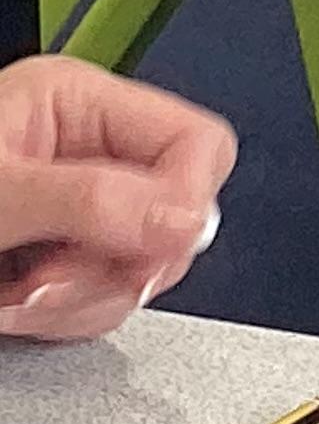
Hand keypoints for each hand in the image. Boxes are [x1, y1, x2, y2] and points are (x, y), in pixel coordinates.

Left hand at [0, 58, 234, 343]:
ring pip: (149, 271)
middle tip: (55, 277)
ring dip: (85, 300)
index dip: (186, 203)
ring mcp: (82, 212)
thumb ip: (89, 200)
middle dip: (122, 265)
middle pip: (179, 217)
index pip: (196, 144)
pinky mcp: (68, 262)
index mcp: (76, 103)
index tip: (149, 247)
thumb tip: (187, 220)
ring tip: (18, 295)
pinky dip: (67, 320)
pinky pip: (112, 302)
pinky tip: (17, 307)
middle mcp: (88, 153)